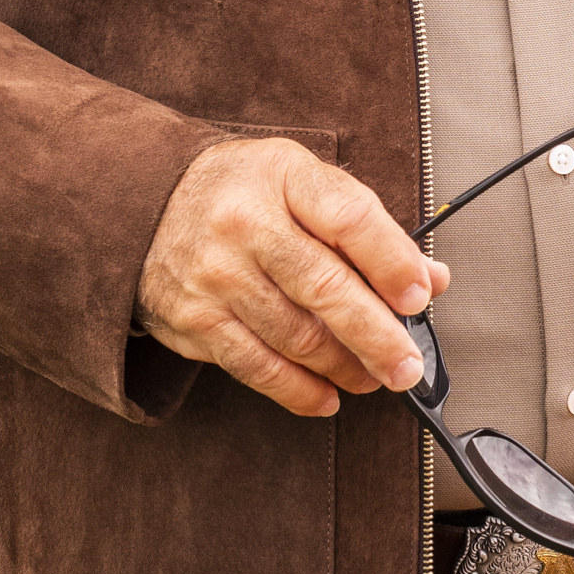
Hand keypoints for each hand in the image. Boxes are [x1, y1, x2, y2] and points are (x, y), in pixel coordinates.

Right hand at [137, 137, 450, 419]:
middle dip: (377, 336)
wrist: (143, 202)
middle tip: (409, 366)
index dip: (392, 262)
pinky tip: (328, 396)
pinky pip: (256, 367)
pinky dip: (298, 391)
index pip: (348, 217)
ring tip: (374, 377)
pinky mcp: (195, 320)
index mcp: (282, 177)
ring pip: (296, 336)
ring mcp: (216, 275)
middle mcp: (244, 224)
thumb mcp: (301, 182)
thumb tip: (430, 279)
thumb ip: (366, 228)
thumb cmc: (243, 192)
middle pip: (325, 287)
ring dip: (345, 367)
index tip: (420, 296)